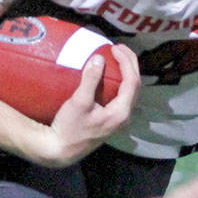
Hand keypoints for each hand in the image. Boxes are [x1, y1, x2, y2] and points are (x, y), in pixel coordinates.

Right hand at [40, 44, 139, 167]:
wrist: (62, 149)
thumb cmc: (69, 127)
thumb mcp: (79, 102)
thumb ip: (90, 79)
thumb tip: (99, 59)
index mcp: (120, 113)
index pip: (132, 82)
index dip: (126, 62)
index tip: (114, 48)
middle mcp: (125, 117)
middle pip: (135, 86)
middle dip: (130, 64)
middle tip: (118, 48)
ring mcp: (119, 120)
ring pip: (130, 92)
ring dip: (127, 72)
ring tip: (117, 57)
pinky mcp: (112, 120)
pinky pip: (123, 96)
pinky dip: (121, 82)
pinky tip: (111, 75)